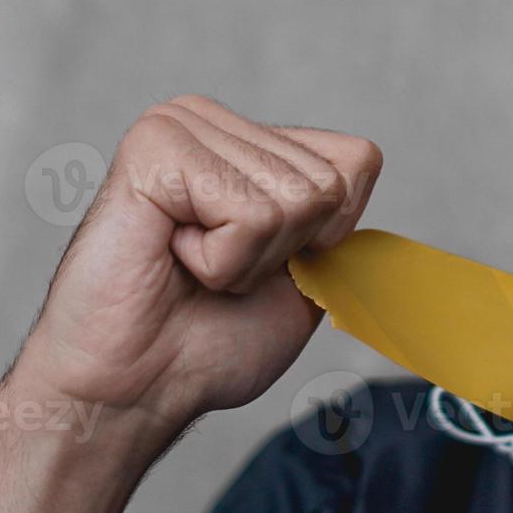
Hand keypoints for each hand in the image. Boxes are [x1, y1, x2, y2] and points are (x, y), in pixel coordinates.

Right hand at [0, 96, 380, 512]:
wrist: (134, 390)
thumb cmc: (202, 343)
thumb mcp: (304, 280)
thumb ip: (340, 227)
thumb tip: (378, 186)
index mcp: (247, 143)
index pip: (357, 161)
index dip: (328, 232)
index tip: (259, 264)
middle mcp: (212, 122)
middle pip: (330, 182)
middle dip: (282, 251)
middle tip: (212, 272)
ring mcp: (181, 126)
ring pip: (295, 197)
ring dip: (247, 258)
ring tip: (189, 266)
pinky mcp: (155, 149)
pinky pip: (249, 211)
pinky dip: (222, 258)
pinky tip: (171, 257)